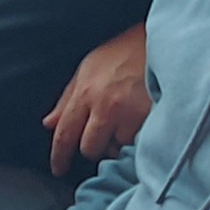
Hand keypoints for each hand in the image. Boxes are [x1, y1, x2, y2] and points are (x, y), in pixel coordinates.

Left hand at [44, 22, 149, 175]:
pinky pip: (139, 142)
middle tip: (104, 132)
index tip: (58, 169)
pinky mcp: (151, 118)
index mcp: (85, 93)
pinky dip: (138, 136)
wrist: (160, 40)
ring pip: (116, 147)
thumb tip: (49, 124)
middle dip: (94, 146)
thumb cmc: (123, 53)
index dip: (59, 157)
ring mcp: (129, 113)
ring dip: (118, 140)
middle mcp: (104, 106)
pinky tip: (142, 119)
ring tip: (127, 118)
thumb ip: (67, 99)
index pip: (64, 134)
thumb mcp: (88, 68)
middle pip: (89, 149)